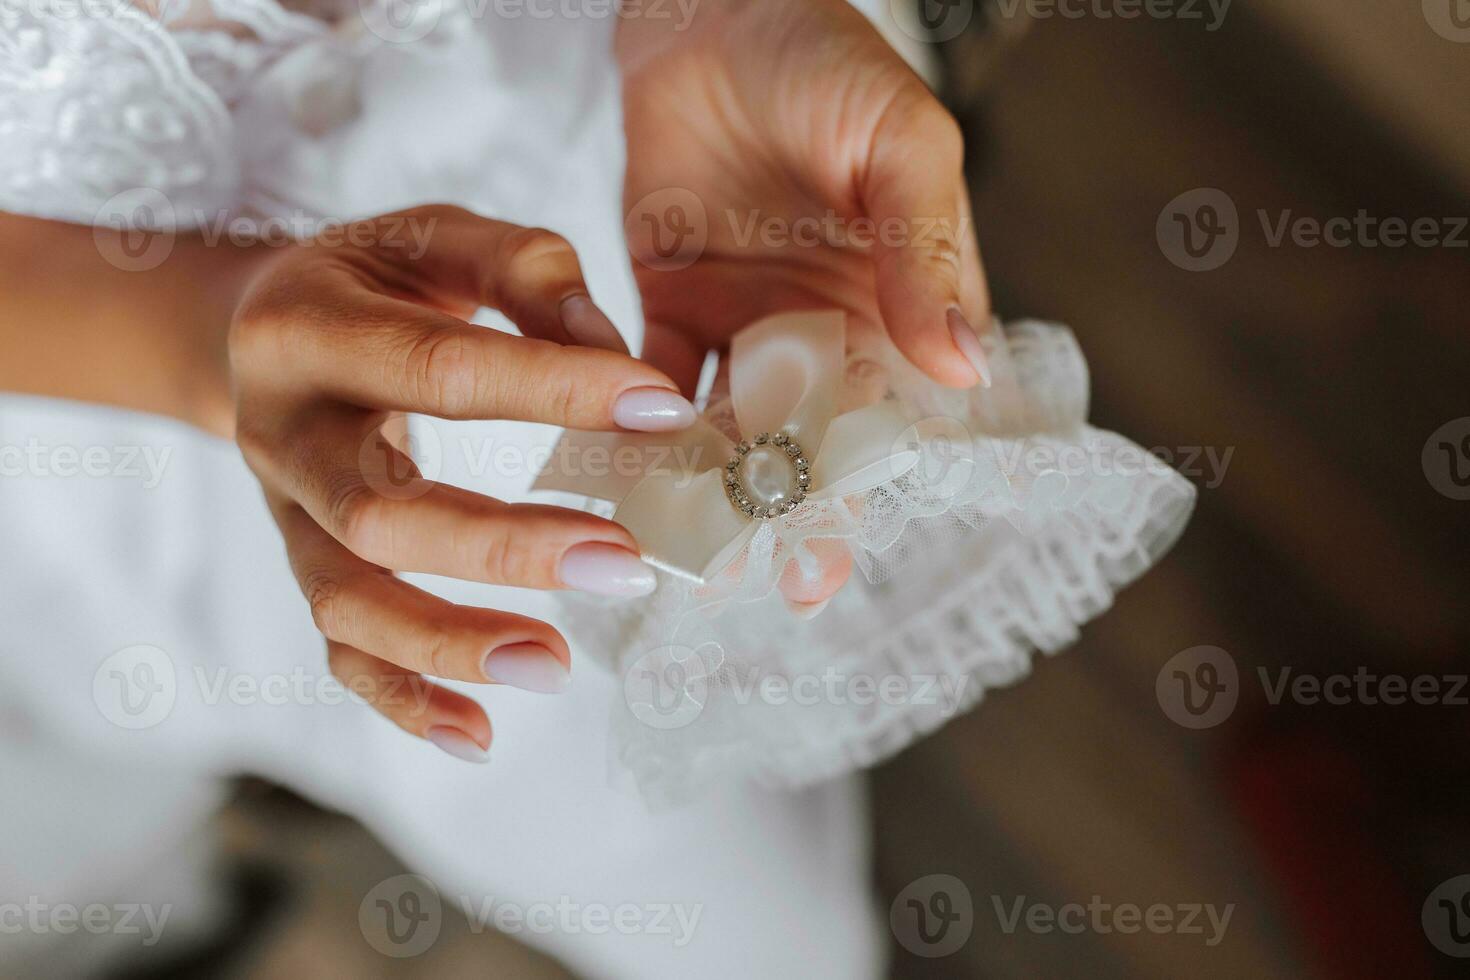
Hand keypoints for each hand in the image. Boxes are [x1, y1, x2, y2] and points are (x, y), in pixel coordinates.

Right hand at [229, 205, 696, 761]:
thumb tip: (617, 358)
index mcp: (307, 329)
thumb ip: (528, 275)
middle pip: (380, 513)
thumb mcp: (439, 237)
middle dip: (503, 547)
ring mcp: (284, 514)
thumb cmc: (381, 276)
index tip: (660, 412)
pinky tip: (481, 732)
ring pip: (348, 600)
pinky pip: (339, 651)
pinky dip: (404, 700)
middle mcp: (279, 432)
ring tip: (554, 666)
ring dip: (450, 642)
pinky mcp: (305, 565)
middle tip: (624, 564)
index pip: (437, 368)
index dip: (552, 389)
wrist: (267, 326)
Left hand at [618, 0, 991, 609]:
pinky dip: (632, 426)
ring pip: (726, 429)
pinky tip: (613, 474)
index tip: (825, 562)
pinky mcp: (670, 303)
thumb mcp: (900, 145)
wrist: (713, 5)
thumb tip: (965, 370)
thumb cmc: (829, 59)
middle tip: (742, 586)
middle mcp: (822, 331)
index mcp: (895, 306)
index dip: (859, 495)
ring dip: (700, 489)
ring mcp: (745, 324)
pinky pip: (651, 379)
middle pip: (803, 444)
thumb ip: (923, 253)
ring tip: (674, 554)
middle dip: (776, 515)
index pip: (886, 418)